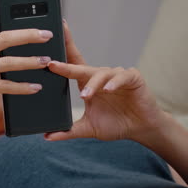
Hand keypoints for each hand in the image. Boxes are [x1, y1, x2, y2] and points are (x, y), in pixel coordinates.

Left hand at [45, 62, 167, 142]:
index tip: (46, 50)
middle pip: (82, 66)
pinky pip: (122, 76)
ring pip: (101, 73)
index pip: (72, 64)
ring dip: (92, 83)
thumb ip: (69, 131)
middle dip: (67, 65)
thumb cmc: (115, 124)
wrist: (141, 129)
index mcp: (87, 83)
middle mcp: (100, 76)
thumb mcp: (88, 128)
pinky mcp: (133, 77)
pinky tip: (108, 89)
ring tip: (85, 95)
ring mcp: (116, 75)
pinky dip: (115, 82)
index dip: (61, 53)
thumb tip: (46, 137)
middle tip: (53, 66)